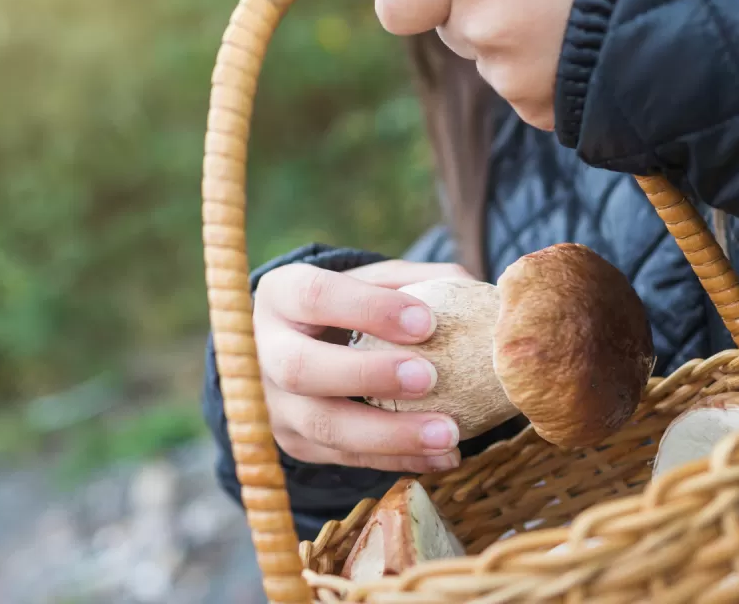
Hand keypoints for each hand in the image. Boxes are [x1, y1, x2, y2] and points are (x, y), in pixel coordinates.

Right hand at [254, 259, 474, 471]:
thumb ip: (418, 280)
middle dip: (366, 375)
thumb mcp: (376, 281)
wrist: (308, 344)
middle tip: (430, 378)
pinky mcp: (295, 443)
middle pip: (300, 368)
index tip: (426, 322)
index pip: (314, 296)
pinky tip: (441, 456)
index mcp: (281, 294)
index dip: (367, 310)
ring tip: (449, 433)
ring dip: (390, 434)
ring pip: (322, 425)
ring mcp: (274, 403)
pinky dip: (398, 459)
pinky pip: (344, 457)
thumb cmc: (353, 303)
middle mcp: (263, 350)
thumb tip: (476, 292)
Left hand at [374, 0, 615, 129]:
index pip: (397, 7)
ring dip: (518, 42)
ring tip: (578, 10)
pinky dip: (547, 75)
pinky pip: (525, 93)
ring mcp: (514, 77)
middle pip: (450, 31)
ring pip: (491, 63)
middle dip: (478, 9)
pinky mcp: (543, 113)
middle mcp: (486, 27)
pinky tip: (588, 44)